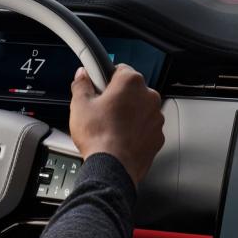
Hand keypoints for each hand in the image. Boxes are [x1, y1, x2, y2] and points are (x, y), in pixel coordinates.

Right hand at [69, 64, 163, 185]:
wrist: (112, 168)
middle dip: (118, 97)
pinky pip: (146, 128)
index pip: (119, 69)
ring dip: (129, 114)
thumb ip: (81, 85)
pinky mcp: (158, 136)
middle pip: (131, 90)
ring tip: (110, 127)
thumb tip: (81, 76)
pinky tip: (121, 138)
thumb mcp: (80, 105)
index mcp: (131, 82)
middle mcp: (149, 97)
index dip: (105, 79)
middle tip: (101, 110)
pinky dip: (136, 131)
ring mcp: (156, 118)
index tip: (98, 87)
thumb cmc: (99, 136)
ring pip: (140, 110)